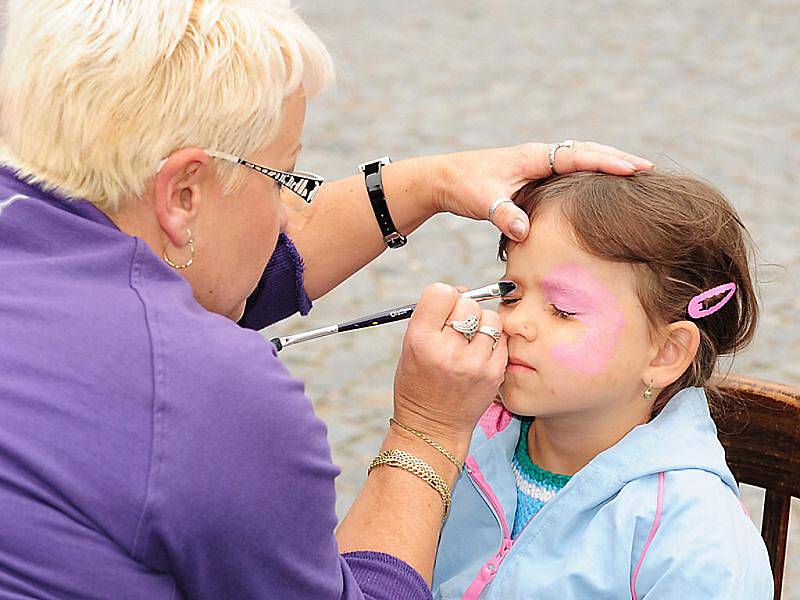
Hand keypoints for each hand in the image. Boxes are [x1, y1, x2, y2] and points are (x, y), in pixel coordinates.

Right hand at [393, 283, 507, 450]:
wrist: (433, 427)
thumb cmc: (419, 381)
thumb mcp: (411, 347)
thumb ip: (433, 317)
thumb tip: (465, 291)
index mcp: (420, 340)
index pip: (441, 292)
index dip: (443, 297)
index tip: (442, 311)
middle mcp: (447, 351)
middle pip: (468, 304)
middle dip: (463, 311)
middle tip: (455, 329)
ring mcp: (474, 363)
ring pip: (490, 318)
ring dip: (481, 325)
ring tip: (469, 342)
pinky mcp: (494, 373)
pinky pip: (502, 339)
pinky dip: (492, 342)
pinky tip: (479, 355)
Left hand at [429, 141, 653, 241]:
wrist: (445, 179)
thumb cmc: (464, 186)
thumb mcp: (482, 201)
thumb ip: (503, 216)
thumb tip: (524, 232)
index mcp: (533, 157)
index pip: (577, 156)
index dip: (606, 162)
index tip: (633, 169)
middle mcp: (539, 156)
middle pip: (586, 152)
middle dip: (617, 159)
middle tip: (648, 168)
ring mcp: (538, 164)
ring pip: (580, 159)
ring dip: (606, 163)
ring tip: (637, 174)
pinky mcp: (535, 175)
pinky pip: (570, 171)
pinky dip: (590, 174)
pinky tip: (603, 187)